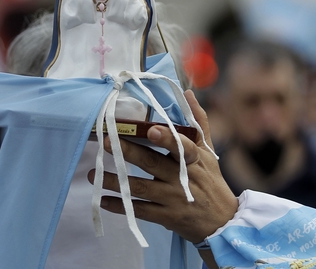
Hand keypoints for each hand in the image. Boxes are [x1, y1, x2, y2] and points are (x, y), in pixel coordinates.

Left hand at [89, 90, 238, 243]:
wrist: (223, 222)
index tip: (151, 129)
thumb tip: (187, 93)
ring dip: (115, 181)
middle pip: (152, 164)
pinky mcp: (166, 217)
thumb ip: (197, 122)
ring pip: (140, 188)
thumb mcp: (209, 152)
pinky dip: (120, 206)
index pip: (181, 147)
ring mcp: (173, 199)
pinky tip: (102, 200)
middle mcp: (182, 178)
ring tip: (92, 174)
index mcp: (193, 159)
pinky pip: (140, 211)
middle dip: (128, 152)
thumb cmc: (211, 180)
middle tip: (106, 142)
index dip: (167, 139)